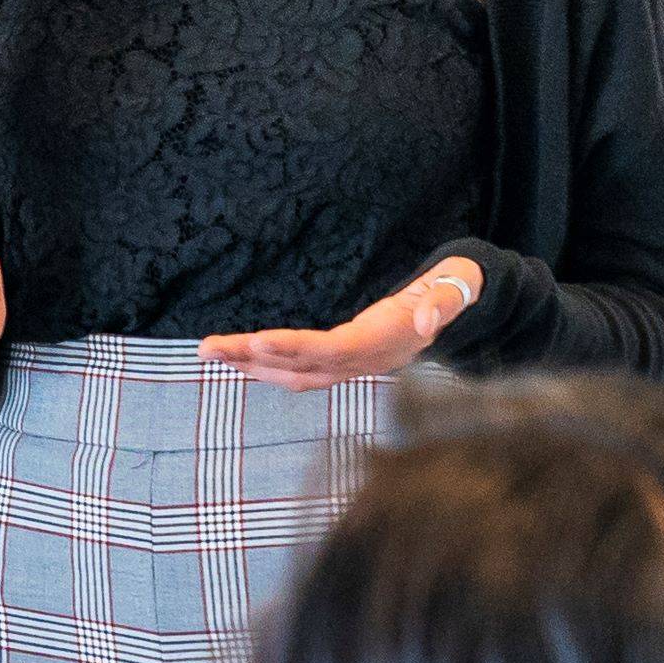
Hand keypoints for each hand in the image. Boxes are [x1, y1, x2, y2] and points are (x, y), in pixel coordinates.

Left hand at [200, 260, 482, 388]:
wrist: (457, 305)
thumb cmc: (451, 289)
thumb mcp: (455, 288)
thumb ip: (444, 302)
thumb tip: (422, 321)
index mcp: (385, 343)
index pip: (332, 349)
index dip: (294, 348)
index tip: (254, 340)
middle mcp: (365, 361)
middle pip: (302, 366)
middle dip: (253, 358)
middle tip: (206, 348)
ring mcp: (354, 366)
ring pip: (296, 373)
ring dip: (251, 366)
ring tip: (208, 353)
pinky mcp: (346, 362)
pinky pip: (301, 371)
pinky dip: (268, 366)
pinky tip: (239, 359)